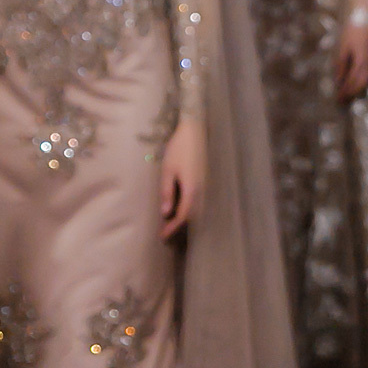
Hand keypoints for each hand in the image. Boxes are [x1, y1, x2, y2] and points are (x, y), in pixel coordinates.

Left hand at [159, 118, 206, 238]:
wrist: (195, 132)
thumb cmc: (178, 149)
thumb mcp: (168, 170)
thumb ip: (167, 192)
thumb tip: (165, 212)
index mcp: (192, 189)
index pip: (182, 215)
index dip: (172, 227)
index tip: (162, 236)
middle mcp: (201, 189)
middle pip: (191, 214)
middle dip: (178, 225)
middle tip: (164, 231)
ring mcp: (205, 184)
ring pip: (196, 207)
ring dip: (184, 216)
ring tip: (171, 222)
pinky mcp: (205, 179)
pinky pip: (198, 199)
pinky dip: (189, 207)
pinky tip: (181, 206)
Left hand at [335, 23, 367, 102]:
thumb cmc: (353, 31)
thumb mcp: (343, 49)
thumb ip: (341, 67)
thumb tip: (338, 83)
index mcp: (363, 65)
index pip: (354, 85)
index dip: (345, 94)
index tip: (337, 101)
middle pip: (361, 86)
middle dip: (351, 94)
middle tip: (341, 102)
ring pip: (367, 82)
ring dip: (357, 89)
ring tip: (346, 94)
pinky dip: (362, 82)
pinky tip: (355, 82)